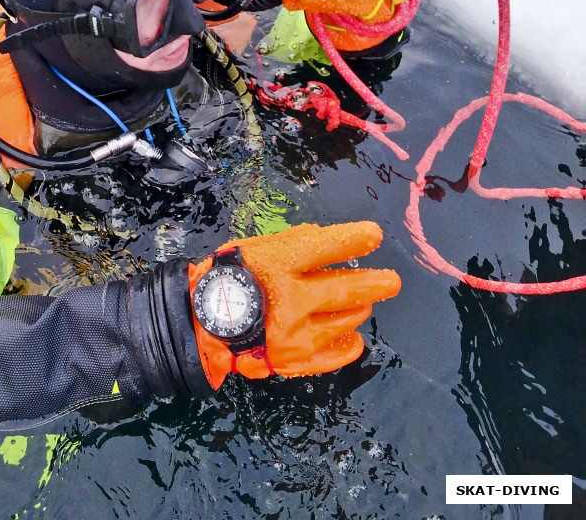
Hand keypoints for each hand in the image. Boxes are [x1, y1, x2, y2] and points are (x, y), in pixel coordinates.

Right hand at [189, 222, 399, 388]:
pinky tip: (354, 336)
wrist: (202, 320)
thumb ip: (291, 241)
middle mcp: (289, 299)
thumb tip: (325, 237)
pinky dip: (349, 345)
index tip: (374, 236)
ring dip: (358, 308)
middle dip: (376, 283)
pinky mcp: (292, 360)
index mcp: (278, 264)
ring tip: (360, 302)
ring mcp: (293, 333)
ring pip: (346, 320)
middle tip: (392, 281)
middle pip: (347, 289)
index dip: (354, 239)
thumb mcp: (255, 247)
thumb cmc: (230, 276)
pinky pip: (334, 355)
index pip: (326, 247)